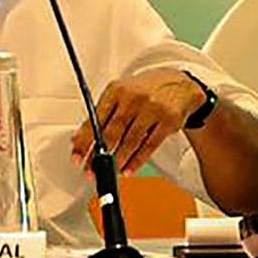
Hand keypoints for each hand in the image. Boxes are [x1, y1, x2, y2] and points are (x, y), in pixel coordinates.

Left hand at [73, 69, 204, 174]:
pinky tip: (128, 170)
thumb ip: (101, 114)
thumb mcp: (120, 94)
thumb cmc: (143, 91)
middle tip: (91, 170)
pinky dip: (137, 161)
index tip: (77, 157)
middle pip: (112, 133)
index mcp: (116, 91)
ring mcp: (152, 110)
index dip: (84, 141)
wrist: (180, 85)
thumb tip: (78, 138)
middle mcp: (133, 99)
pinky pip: (150, 146)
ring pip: (131, 141)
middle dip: (99, 156)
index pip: (95, 120)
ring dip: (118, 161)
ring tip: (110, 172)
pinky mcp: (169, 121)